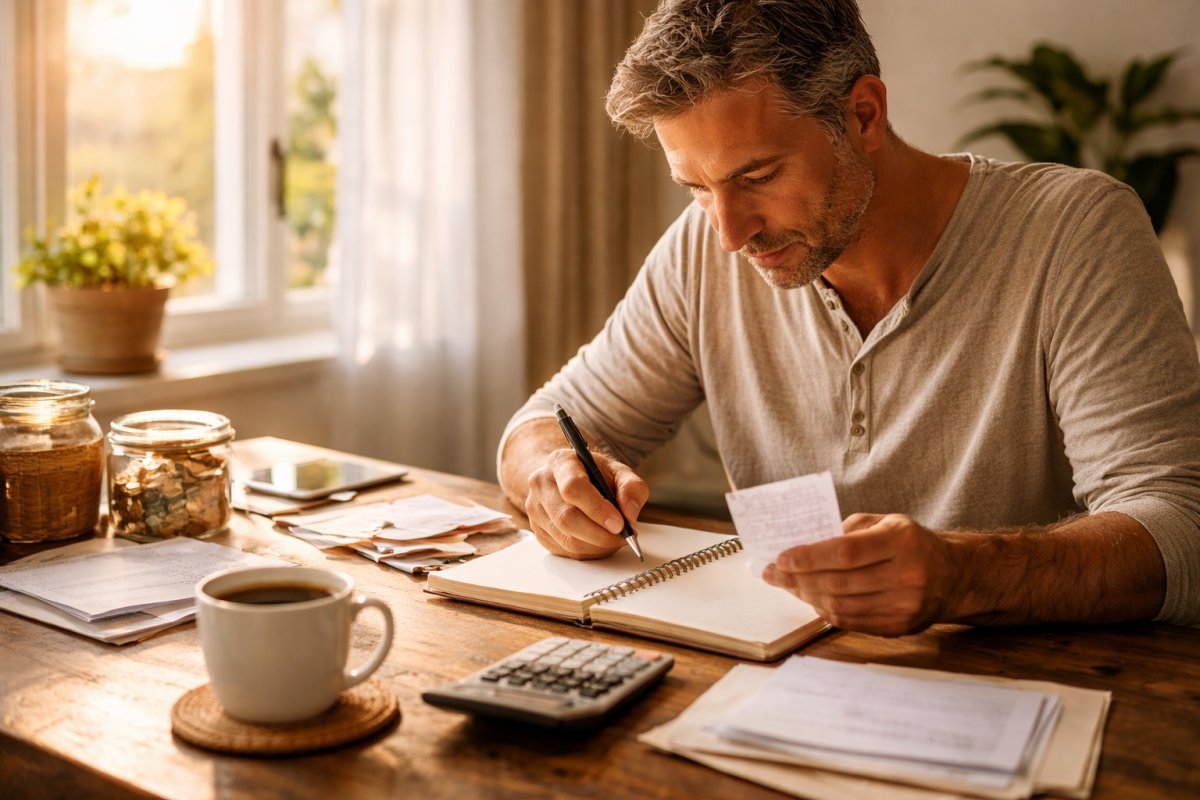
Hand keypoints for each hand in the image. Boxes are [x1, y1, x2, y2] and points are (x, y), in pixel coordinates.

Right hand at [524, 448, 649, 559]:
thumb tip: (630, 513)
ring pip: (566, 539)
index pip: (573, 488)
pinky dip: (588, 551)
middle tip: (622, 536)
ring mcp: (535, 509)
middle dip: (599, 534)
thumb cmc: (595, 475)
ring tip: (614, 539)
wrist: (570, 480)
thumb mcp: (619, 472)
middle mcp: (541, 484)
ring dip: (597, 546)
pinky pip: (564, 551)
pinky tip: (599, 541)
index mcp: (560, 462)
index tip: (619, 523)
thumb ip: (631, 488)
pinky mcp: (537, 531)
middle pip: (566, 518)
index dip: (597, 509)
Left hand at [762, 513, 963, 634]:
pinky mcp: (899, 627)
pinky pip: (851, 622)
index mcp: (901, 542)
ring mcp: (904, 606)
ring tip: (789, 585)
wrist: (954, 576)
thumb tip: (803, 544)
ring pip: (841, 606)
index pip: (845, 552)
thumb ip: (847, 530)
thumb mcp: (886, 522)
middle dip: (798, 579)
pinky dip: (826, 611)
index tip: (781, 558)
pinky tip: (813, 599)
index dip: (808, 557)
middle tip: (774, 574)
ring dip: (807, 596)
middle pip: (838, 582)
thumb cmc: (912, 544)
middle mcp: (906, 575)